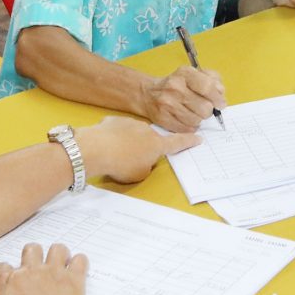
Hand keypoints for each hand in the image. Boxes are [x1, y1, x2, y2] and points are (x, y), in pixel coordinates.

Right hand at [0, 243, 89, 294]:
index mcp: (8, 281)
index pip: (1, 267)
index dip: (1, 271)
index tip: (2, 277)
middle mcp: (31, 272)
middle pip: (30, 250)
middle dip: (31, 254)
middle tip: (33, 266)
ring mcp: (54, 273)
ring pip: (57, 249)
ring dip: (57, 253)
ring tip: (58, 263)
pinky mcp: (74, 281)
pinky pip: (80, 261)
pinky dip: (80, 262)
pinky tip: (78, 269)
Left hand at [74, 116, 196, 183]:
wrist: (96, 149)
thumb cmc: (122, 165)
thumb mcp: (140, 174)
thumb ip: (146, 165)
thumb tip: (142, 159)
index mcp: (157, 145)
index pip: (177, 143)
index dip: (188, 141)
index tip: (198, 137)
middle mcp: (147, 130)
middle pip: (150, 139)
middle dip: (144, 147)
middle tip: (131, 160)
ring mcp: (130, 122)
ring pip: (132, 133)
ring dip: (127, 142)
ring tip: (114, 154)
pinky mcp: (113, 120)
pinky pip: (116, 129)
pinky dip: (113, 137)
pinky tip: (104, 145)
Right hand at [141, 66, 224, 131]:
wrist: (148, 94)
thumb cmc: (177, 84)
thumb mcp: (194, 74)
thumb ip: (212, 79)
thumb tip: (221, 93)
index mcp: (185, 73)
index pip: (207, 87)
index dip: (218, 98)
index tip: (221, 104)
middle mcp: (175, 87)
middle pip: (205, 108)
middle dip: (209, 111)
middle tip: (205, 109)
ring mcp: (167, 104)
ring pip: (196, 120)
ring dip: (199, 119)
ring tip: (193, 113)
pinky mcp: (163, 118)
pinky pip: (186, 129)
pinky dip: (190, 126)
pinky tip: (186, 119)